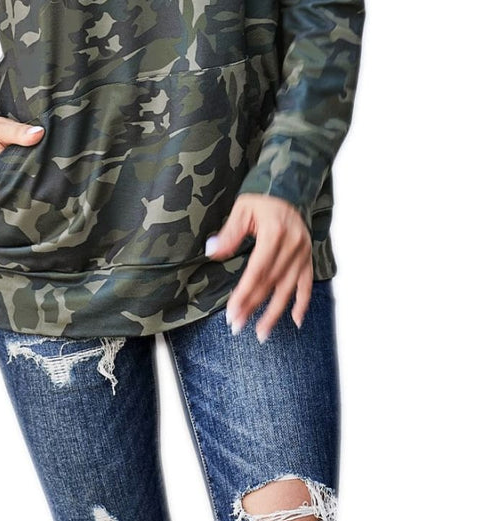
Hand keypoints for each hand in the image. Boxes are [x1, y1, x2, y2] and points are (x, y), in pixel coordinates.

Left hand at [204, 193, 312, 341]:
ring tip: (261, 333)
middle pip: (270, 283)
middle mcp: (292, 245)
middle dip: (252, 306)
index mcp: (274, 233)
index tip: (232, 312)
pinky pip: (307, 284)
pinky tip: (295, 321)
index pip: (257, 270)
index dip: (244, 294)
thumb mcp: (242, 209)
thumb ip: (229, 233)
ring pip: (288, 289)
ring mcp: (303, 252)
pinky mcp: (308, 256)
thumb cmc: (261, 199)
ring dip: (274, 313)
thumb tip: (211, 251)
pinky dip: (302, 303)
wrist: (287, 187)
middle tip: (237, 325)